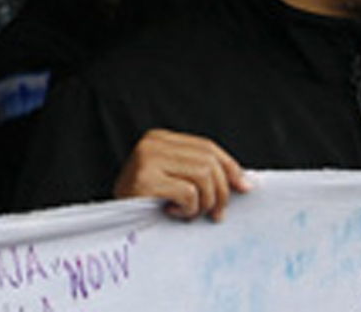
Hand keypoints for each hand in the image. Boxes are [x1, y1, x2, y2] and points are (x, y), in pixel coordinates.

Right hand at [113, 128, 250, 220]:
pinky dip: (188, 209)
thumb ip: (203, 174)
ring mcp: (147, 159)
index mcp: (160, 138)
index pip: (207, 147)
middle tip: (216, 214)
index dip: (231, 168)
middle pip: (209, 162)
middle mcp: (152, 143)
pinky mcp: (145, 180)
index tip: (244, 188)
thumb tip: (246, 182)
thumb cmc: (148, 203)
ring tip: (189, 212)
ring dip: (203, 203)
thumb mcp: (176, 180)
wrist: (114, 221)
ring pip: (203, 176)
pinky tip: (172, 212)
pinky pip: (188, 193)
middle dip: (220, 193)